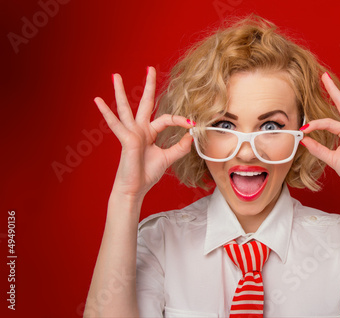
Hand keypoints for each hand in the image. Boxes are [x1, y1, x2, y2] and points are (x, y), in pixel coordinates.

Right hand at [94, 67, 193, 198]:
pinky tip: (97, 101)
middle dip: (148, 85)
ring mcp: (131, 133)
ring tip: (115, 75)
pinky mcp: (125, 139)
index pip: (166, 118)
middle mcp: (139, 129)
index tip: (191, 124)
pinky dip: (106, 112)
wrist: (135, 188)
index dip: (179, 120)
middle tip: (149, 68)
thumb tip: (191, 136)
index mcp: (149, 132)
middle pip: (144, 102)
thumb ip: (180, 147)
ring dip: (119, 92)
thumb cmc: (146, 173)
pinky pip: (115, 124)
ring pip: (125, 108)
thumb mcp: (168, 157)